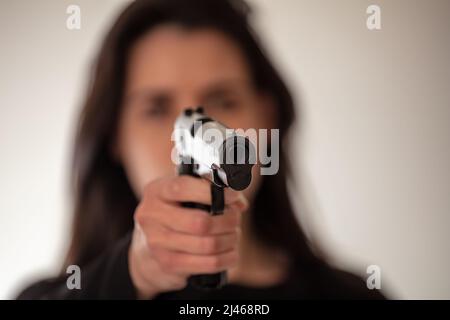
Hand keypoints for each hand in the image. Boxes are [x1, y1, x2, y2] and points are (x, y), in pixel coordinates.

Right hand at [128, 175, 247, 298]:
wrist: (146, 249)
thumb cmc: (175, 215)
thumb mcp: (182, 196)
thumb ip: (208, 190)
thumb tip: (238, 202)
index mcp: (156, 191)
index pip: (183, 188)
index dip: (212, 192)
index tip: (231, 195)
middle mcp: (151, 215)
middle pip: (201, 222)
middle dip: (227, 220)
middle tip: (235, 219)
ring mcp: (157, 242)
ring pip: (208, 244)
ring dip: (230, 239)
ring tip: (234, 235)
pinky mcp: (168, 264)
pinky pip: (209, 263)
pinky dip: (227, 258)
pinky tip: (231, 253)